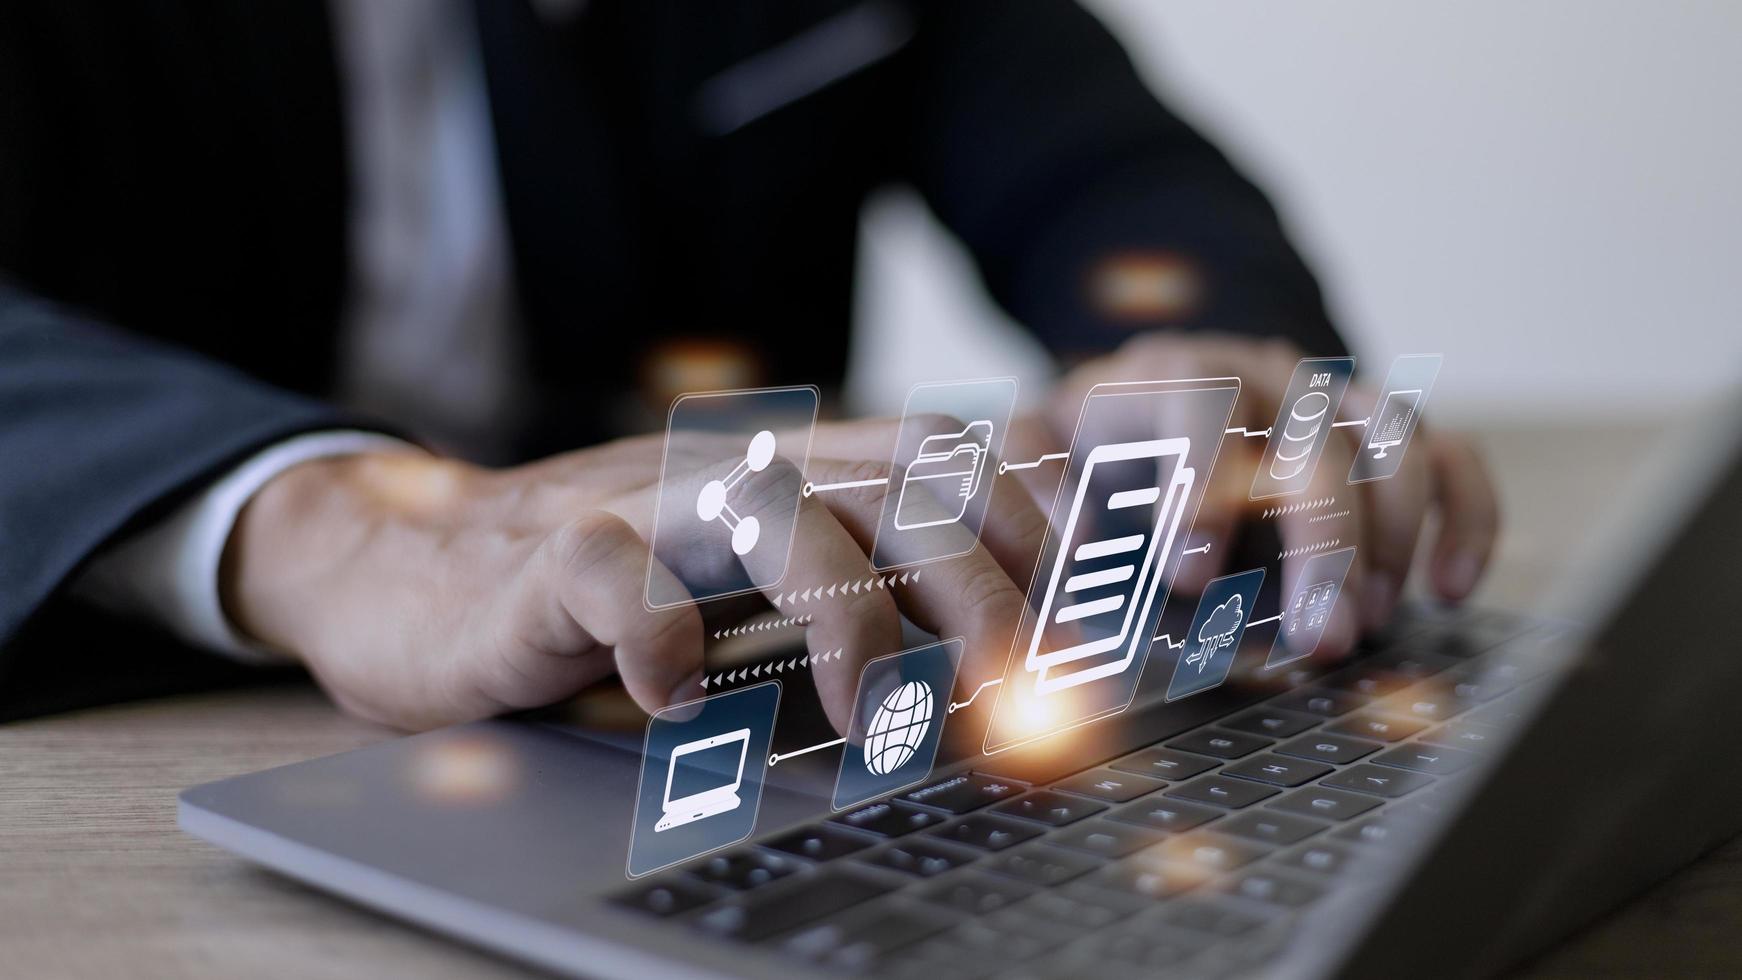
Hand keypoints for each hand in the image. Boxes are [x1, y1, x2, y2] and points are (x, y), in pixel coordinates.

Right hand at [220, 423, 1046, 730]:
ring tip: (881, 719)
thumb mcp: (758, 586)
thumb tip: (1022, 668)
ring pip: (780, 511)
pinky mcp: (549, 558)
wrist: (419, 571)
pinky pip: (614, 575)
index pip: (960, 453)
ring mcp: (646, 505)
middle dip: (990, 590)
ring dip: (850, 616)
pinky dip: (658, 635)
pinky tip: (682, 703)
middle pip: (903, 485)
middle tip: (1032, 701)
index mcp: (808, 473)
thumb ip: (870, 593)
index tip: (1111, 610)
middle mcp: (743, 472)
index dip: (1049, 518)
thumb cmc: (615, 598)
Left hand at [1038, 332, 1500, 655]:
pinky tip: (1453, 587)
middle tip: (1322, 638)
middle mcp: (1264, 373)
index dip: (1204, 483)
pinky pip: (1450, 454)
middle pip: (1316, 438)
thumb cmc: (1090, 442)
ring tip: (1370, 621)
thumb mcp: (1036, 447)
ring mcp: (1331, 397)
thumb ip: (1029, 480)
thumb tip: (1067, 543)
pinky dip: (1467, 516)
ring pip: (1394, 437)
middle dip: (1324, 542)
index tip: (1193, 577)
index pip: (1202, 402)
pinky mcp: (1383, 432)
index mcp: (1169, 371)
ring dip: (1393, 535)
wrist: (1146, 400)